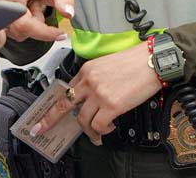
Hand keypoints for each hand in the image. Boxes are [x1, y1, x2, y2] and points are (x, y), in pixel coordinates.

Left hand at [31, 41, 160, 145]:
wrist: (153, 60)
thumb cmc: (136, 61)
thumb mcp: (107, 63)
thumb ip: (96, 77)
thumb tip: (92, 94)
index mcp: (87, 69)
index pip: (67, 88)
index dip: (59, 102)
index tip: (53, 110)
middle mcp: (90, 81)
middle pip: (64, 103)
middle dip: (50, 118)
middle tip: (42, 128)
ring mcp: (99, 93)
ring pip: (81, 119)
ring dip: (88, 131)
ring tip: (95, 135)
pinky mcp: (111, 105)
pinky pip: (98, 125)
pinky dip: (101, 131)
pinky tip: (107, 129)